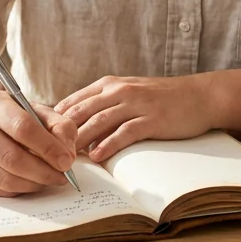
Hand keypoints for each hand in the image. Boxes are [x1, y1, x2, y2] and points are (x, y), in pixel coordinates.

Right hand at [0, 90, 78, 196]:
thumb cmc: (9, 117)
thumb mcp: (34, 110)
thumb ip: (59, 125)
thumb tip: (68, 155)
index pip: (22, 127)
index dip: (48, 147)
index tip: (67, 161)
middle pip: (13, 158)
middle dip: (44, 171)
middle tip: (62, 176)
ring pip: (5, 178)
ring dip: (34, 184)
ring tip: (49, 179)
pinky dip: (20, 189)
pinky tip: (30, 181)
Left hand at [55, 75, 214, 162]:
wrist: (199, 96)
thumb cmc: (161, 99)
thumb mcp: (127, 93)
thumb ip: (103, 106)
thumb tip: (74, 128)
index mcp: (109, 84)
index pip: (73, 101)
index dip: (54, 120)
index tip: (41, 139)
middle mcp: (119, 90)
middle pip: (81, 111)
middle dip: (62, 133)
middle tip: (46, 152)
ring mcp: (136, 103)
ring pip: (99, 121)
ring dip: (80, 140)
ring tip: (66, 157)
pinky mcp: (152, 118)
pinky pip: (125, 132)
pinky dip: (108, 144)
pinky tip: (97, 157)